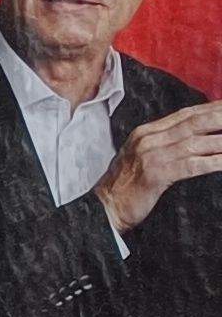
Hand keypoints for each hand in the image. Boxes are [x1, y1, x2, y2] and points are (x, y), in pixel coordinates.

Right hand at [97, 102, 221, 234]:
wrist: (105, 208)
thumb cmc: (127, 187)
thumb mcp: (143, 158)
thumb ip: (165, 145)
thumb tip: (197, 139)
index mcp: (147, 132)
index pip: (187, 114)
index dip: (213, 108)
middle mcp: (150, 139)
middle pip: (195, 122)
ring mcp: (152, 156)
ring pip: (198, 141)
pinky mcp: (157, 174)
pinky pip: (193, 164)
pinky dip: (215, 161)